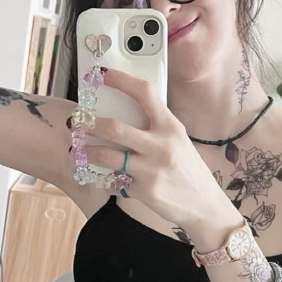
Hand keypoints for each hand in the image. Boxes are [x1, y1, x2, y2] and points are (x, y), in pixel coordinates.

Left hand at [83, 68, 226, 231]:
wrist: (204, 205)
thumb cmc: (188, 170)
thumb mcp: (179, 141)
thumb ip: (157, 127)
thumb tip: (124, 112)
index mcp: (171, 127)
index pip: (144, 93)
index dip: (120, 80)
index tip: (102, 75)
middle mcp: (162, 145)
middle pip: (114, 128)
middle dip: (88, 123)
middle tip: (76, 122)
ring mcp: (152, 170)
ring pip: (106, 156)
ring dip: (86, 152)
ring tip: (78, 150)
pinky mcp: (144, 191)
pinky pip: (112, 181)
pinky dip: (103, 179)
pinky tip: (102, 177)